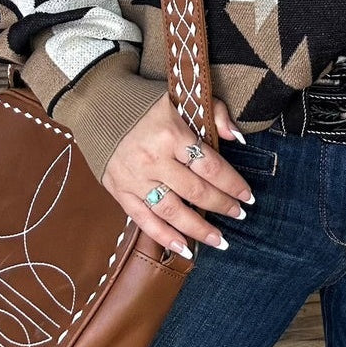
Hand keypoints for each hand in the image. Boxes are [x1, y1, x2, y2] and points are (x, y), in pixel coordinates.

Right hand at [100, 94, 254, 258]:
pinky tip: (184, 248)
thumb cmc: (145, 101)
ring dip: (198, 229)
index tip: (248, 196)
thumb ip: (215, 114)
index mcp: (171, 134)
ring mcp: (134, 178)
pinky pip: (144, 220)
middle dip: (222, 206)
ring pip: (172, 211)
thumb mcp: (182, 97)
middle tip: (239, 215)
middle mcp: (153, 160)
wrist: (97, 104)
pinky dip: (164, 237)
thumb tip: (238, 139)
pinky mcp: (119, 191)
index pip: (210, 166)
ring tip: (219, 241)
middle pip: (195, 191)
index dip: (232, 184)